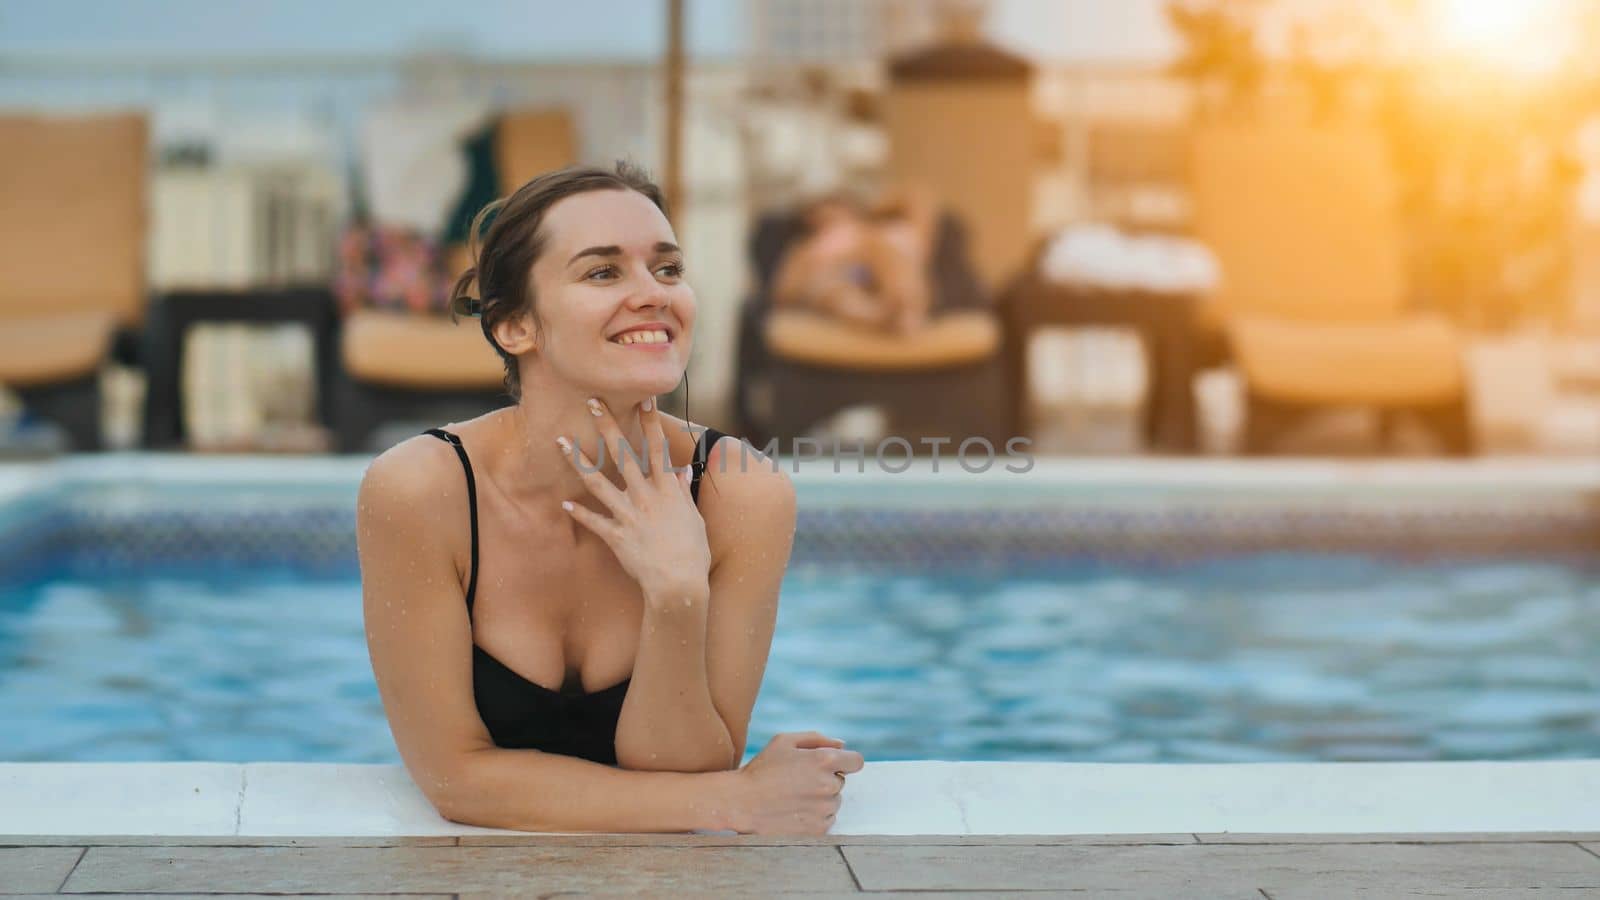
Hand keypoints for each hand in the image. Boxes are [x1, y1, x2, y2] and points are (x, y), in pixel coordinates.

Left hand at [558, 397, 711, 602]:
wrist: (679, 584)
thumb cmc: (693, 554)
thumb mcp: (693, 519)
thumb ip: (682, 494)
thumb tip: (680, 472)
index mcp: (666, 491)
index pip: (658, 448)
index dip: (651, 423)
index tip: (644, 399)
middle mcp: (645, 497)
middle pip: (623, 454)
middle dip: (607, 426)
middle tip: (592, 402)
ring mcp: (628, 515)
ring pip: (598, 482)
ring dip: (578, 460)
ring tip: (560, 441)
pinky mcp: (616, 536)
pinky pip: (593, 521)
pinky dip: (578, 513)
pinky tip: (563, 503)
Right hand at [728, 731, 863, 834]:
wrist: (742, 803)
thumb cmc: (762, 769)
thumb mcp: (784, 741)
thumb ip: (817, 739)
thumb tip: (842, 745)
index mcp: (824, 760)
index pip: (856, 761)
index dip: (846, 761)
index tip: (834, 765)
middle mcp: (829, 785)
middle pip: (841, 781)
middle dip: (826, 779)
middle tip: (799, 781)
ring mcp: (824, 809)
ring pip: (834, 801)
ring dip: (821, 799)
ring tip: (793, 796)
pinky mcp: (818, 829)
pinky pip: (827, 819)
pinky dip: (815, 816)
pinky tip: (794, 810)